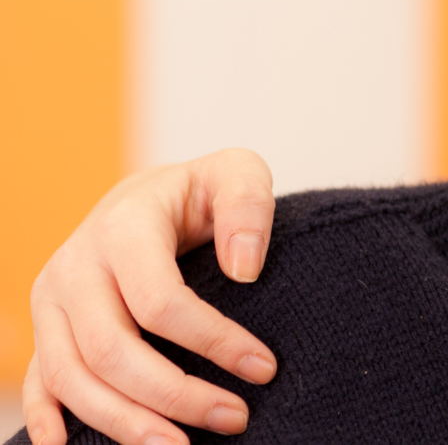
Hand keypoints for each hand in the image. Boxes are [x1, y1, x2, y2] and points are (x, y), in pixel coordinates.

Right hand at [23, 149, 279, 444]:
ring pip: (71, 376)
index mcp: (121, 228)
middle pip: (111, 349)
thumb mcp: (235, 172)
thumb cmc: (200, 191)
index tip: (264, 368)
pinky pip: (38, 381)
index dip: (213, 341)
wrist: (147, 196)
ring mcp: (52, 302)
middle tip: (236, 418)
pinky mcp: (46, 328)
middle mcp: (74, 267)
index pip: (160, 302)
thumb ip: (248, 205)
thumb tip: (244, 269)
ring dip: (123, 421)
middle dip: (174, 395)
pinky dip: (47, 419)